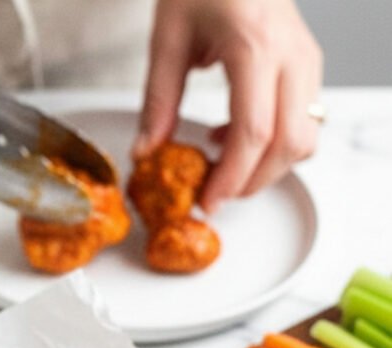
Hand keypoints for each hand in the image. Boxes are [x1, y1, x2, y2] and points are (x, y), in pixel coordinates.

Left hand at [133, 0, 322, 212]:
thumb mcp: (167, 40)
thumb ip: (158, 101)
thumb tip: (147, 151)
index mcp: (254, 47)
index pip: (254, 132)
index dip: (232, 176)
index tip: (208, 201)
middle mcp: (291, 55)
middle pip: (290, 144)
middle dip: (253, 181)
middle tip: (214, 195)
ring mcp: (306, 58)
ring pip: (306, 136)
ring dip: (267, 166)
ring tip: (221, 166)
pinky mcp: (307, 63)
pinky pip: (303, 118)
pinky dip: (274, 142)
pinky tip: (231, 136)